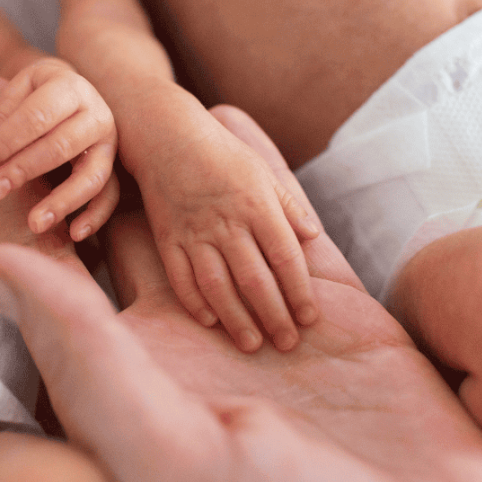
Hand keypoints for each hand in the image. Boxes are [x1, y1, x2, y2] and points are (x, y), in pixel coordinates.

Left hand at [0, 60, 117, 240]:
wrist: (73, 91)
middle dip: (24, 170)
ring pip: (92, 175)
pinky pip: (110, 195)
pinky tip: (74, 232)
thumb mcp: (18, 91)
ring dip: (62, 201)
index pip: (36, 116)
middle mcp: (97, 114)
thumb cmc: (39, 94)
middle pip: (61, 146)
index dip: (7, 141)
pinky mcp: (115, 168)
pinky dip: (95, 215)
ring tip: (34, 224)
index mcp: (70, 87)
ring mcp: (109, 144)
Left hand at [0, 102, 481, 481]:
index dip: (20, 203)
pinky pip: (286, 225)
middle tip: (44, 75)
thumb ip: (82, 354)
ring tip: (126, 79)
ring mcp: (262, 322)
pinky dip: (258, 170)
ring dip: (167, 152)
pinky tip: (225, 116)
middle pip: (122, 230)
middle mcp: (189, 346)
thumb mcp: (168, 450)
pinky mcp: (336, 312)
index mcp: (134, 383)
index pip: (57, 275)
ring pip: (203, 217)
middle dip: (85, 156)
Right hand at [136, 107, 319, 352]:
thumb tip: (313, 235)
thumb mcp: (262, 170)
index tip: (310, 318)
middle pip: (255, 280)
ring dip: (237, 319)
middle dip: (274, 316)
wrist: (167, 137)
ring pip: (218, 286)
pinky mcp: (167, 238)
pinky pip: (181, 277)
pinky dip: (195, 302)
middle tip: (287, 343)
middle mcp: (227, 222)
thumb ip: (288, 205)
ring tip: (252, 344)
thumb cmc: (222, 153)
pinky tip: (210, 321)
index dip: (299, 292)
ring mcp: (194, 232)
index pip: (285, 258)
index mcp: (257, 205)